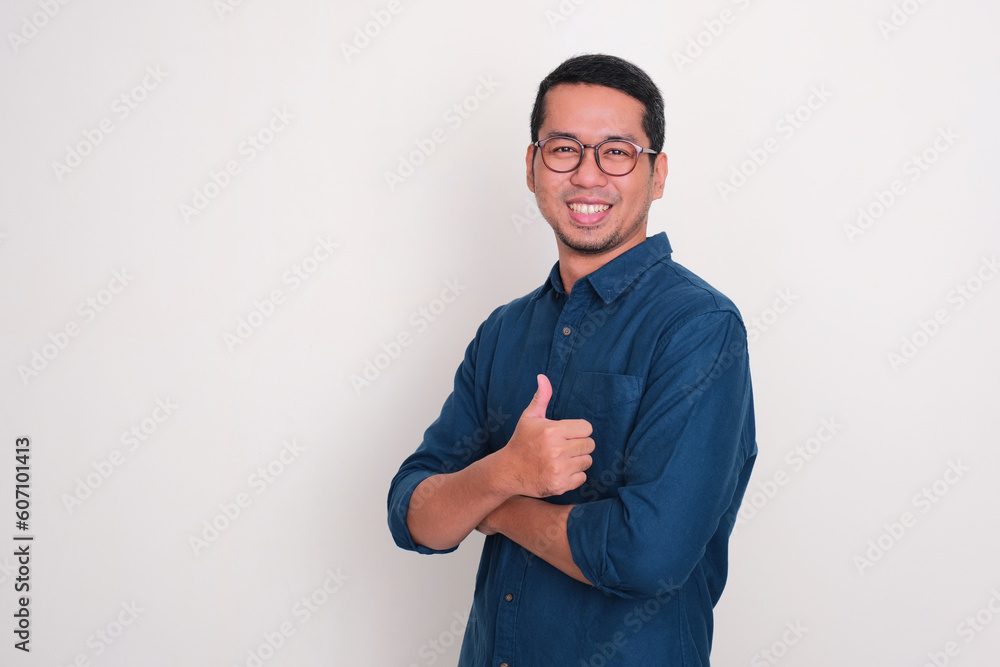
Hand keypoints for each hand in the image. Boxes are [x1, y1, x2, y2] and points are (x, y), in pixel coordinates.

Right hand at [496, 374, 594, 497]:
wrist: (508, 471)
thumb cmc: (521, 441)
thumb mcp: (529, 418)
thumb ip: (541, 398)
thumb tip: (542, 376)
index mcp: (552, 431)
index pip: (587, 428)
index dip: (578, 430)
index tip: (567, 433)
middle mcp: (557, 450)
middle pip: (589, 445)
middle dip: (579, 445)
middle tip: (565, 447)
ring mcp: (559, 469)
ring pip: (587, 461)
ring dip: (578, 460)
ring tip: (562, 459)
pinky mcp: (560, 485)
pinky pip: (582, 477)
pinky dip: (574, 476)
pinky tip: (561, 471)